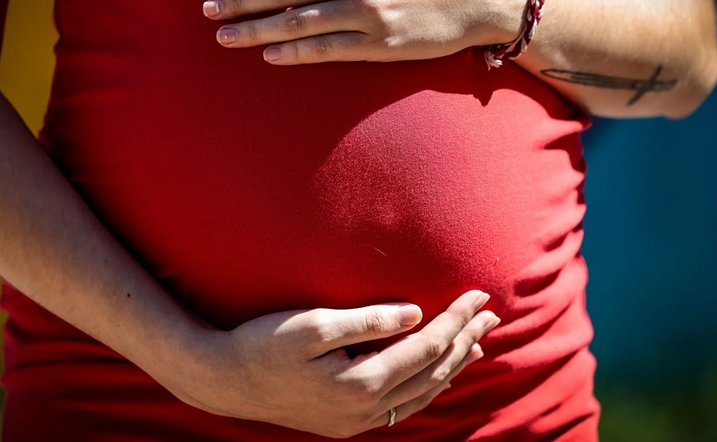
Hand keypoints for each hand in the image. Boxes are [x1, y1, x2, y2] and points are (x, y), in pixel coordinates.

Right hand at [182, 290, 498, 437]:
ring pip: (421, 394)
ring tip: (476, 345)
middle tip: (492, 315)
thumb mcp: (312, 325)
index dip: (456, 319)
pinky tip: (433, 374)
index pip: (426, 346)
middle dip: (464, 341)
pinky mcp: (345, 421)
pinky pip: (401, 406)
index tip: (479, 295)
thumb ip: (366, 321)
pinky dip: (426, 386)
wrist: (223, 381)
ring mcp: (356, 421)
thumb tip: (414, 313)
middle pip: (432, 372)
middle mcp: (365, 410)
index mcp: (361, 383)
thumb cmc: (262, 344)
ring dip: (451, 366)